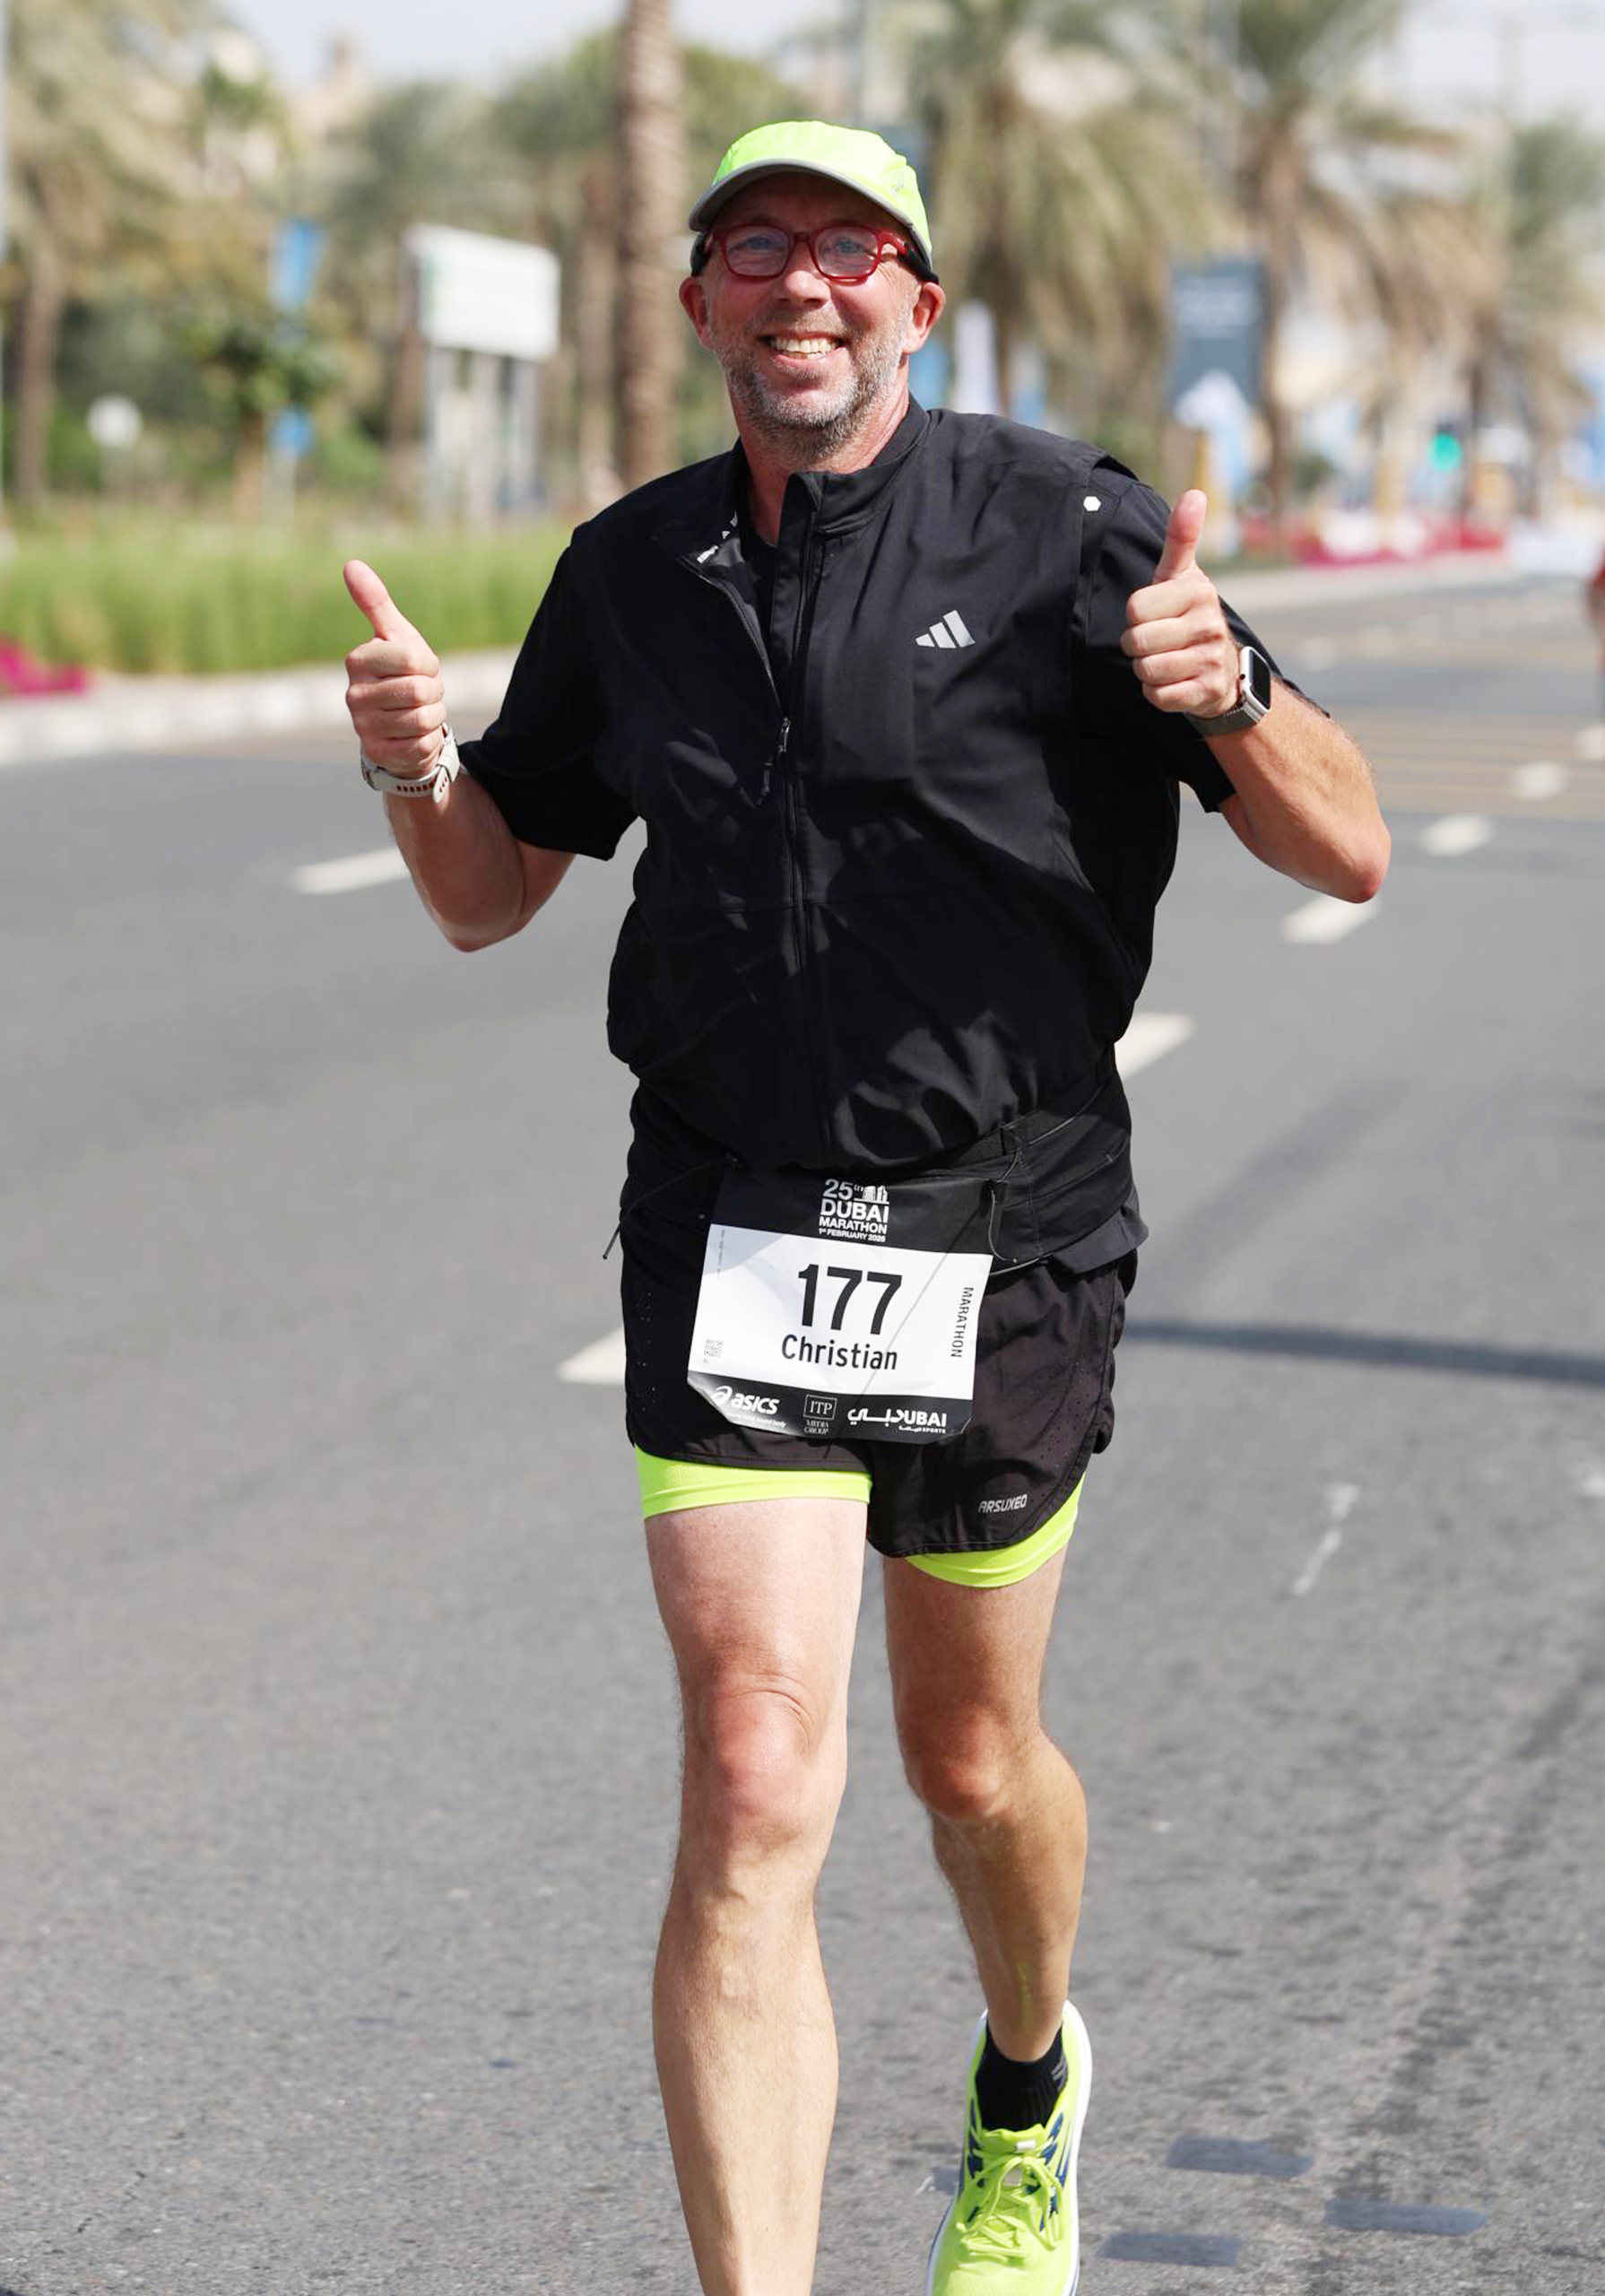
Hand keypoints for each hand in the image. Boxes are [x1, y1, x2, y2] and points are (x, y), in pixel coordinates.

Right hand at [343, 561, 446, 775]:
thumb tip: (351, 564)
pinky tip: (414, 735)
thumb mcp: (395, 636)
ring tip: (419, 711)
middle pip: (420, 690)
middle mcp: (354, 694)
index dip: (428, 664)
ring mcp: (363, 726)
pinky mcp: (378, 752)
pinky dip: (428, 740)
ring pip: (423, 719)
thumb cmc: (400, 673)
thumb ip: (376, 602)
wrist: (400, 725)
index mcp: (358, 661)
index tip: (420, 668)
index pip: (414, 659)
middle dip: (434, 692)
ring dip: (433, 716)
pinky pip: (421, 745)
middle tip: (422, 693)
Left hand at [1120, 490, 1238, 718]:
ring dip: (1145, 670)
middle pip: (1137, 641)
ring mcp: (1209, 659)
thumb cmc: (1189, 616)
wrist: (1224, 670)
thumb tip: (1195, 494)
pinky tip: (1172, 681)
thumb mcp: (1182, 576)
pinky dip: (1156, 693)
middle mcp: (1208, 624)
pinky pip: (1157, 696)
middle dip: (1136, 646)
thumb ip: (1181, 538)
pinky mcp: (1205, 692)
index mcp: (1198, 592)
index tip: (1153, 615)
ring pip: (1146, 670)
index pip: (1134, 608)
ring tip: (1165, 660)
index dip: (1135, 616)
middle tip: (1155, 642)